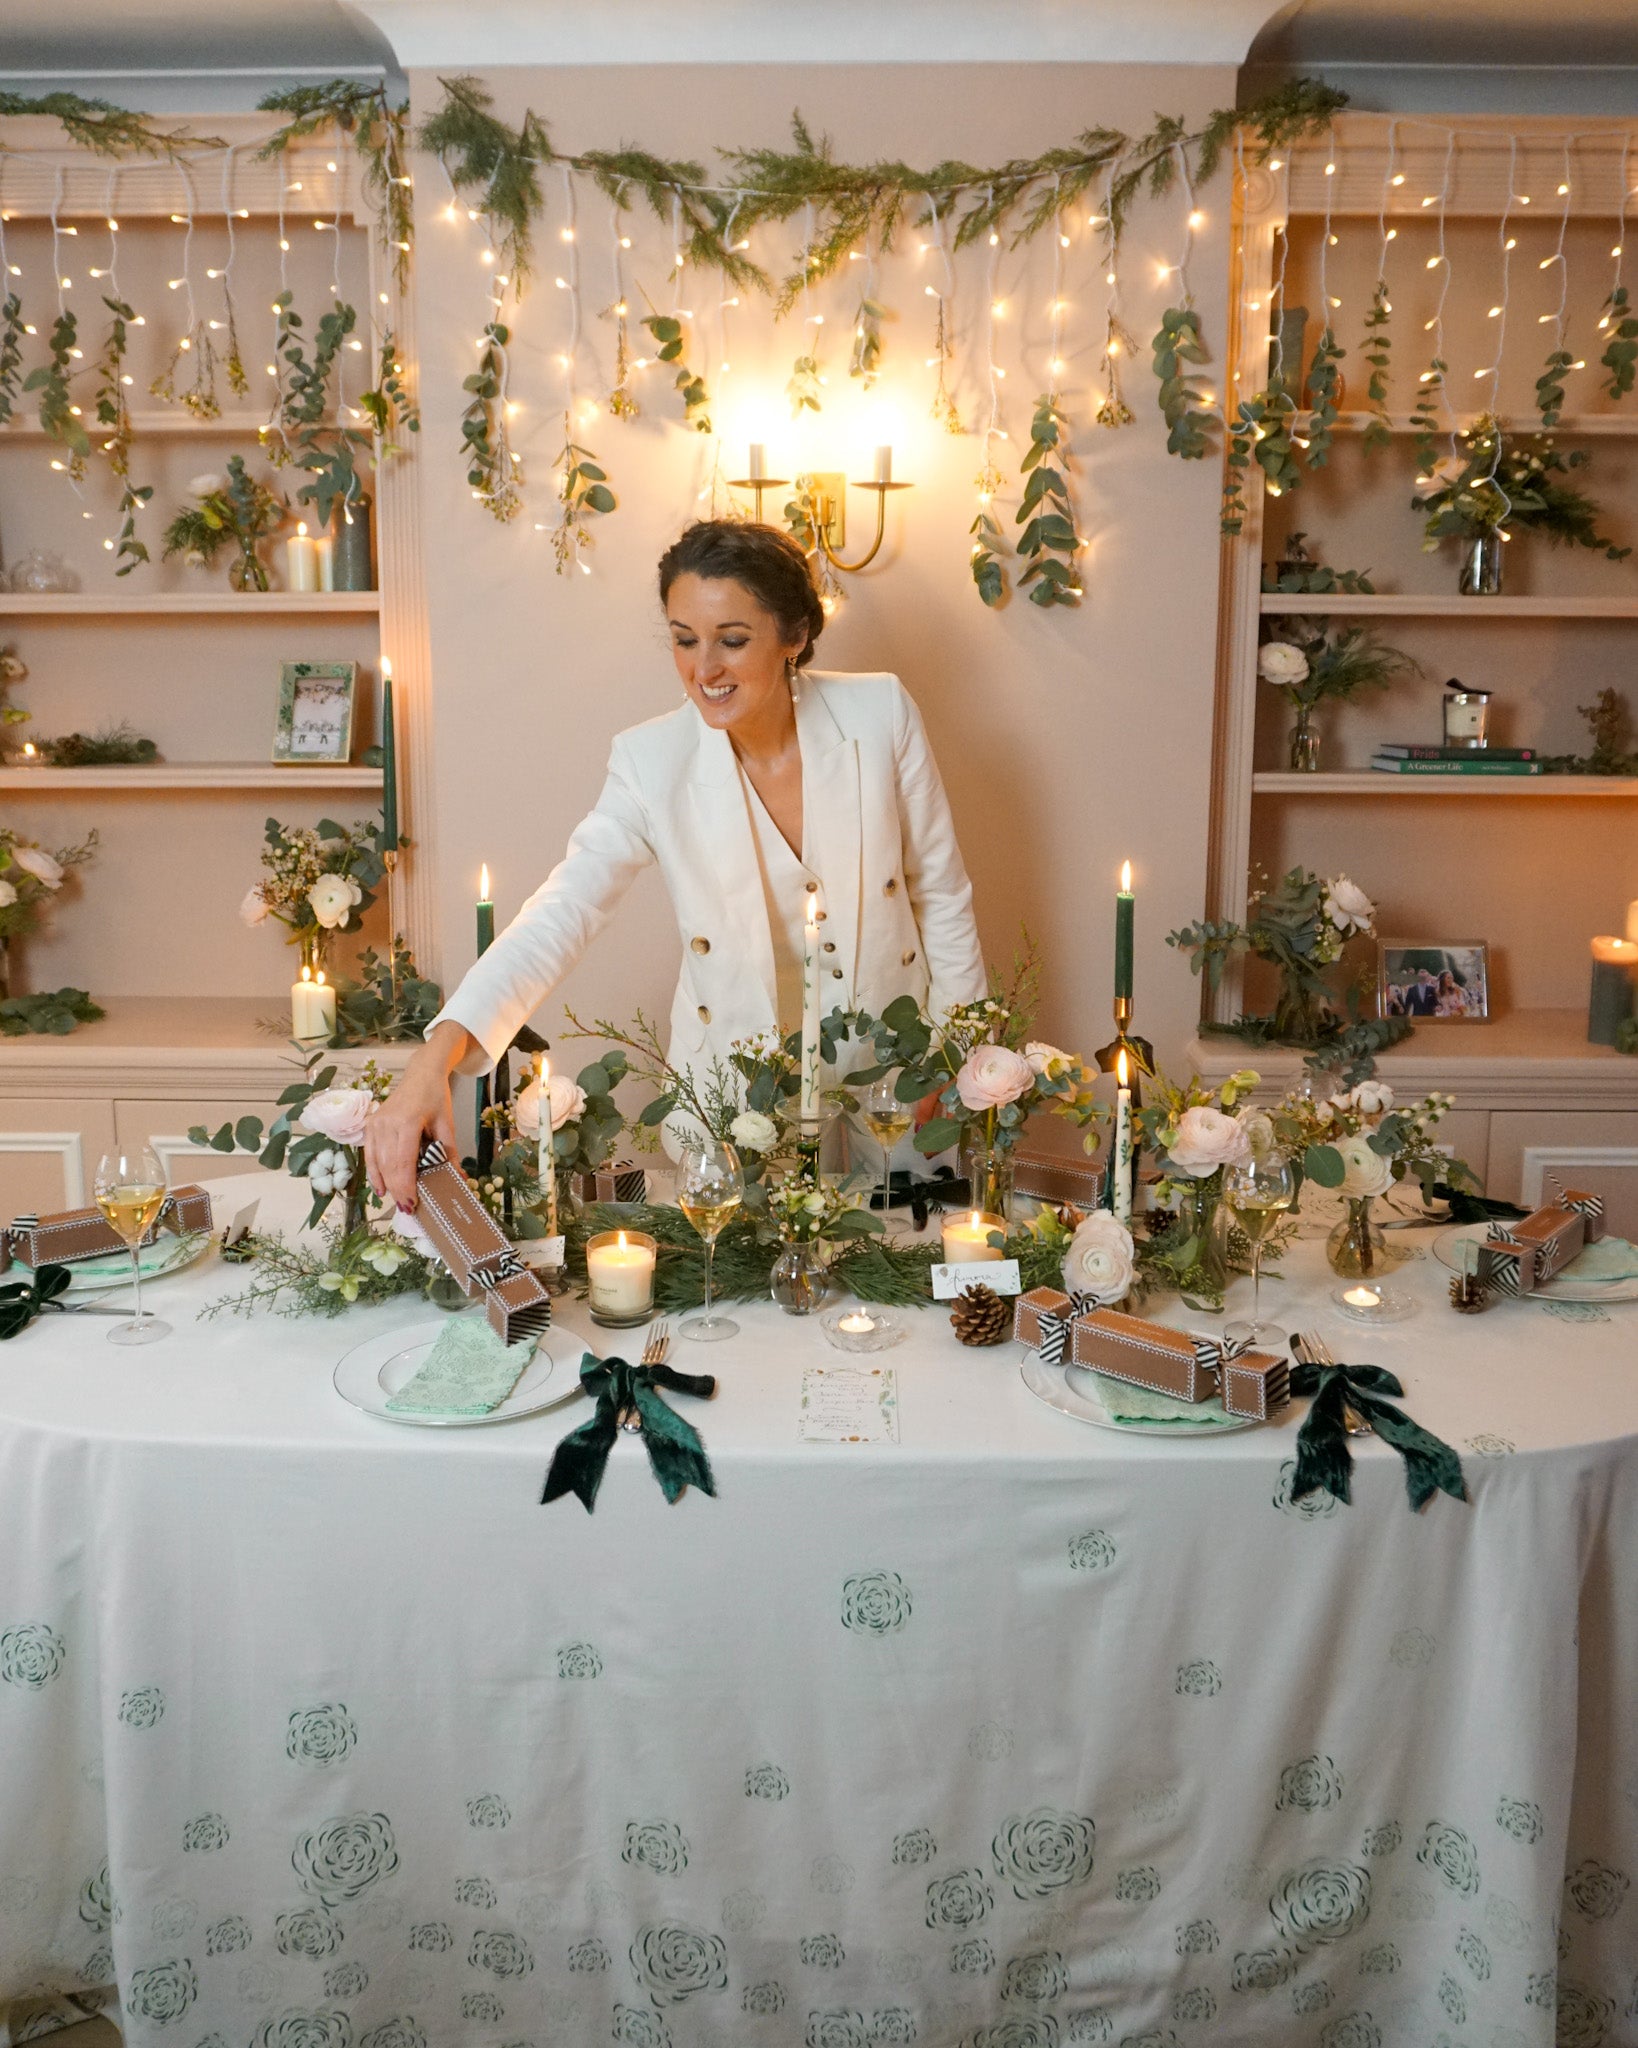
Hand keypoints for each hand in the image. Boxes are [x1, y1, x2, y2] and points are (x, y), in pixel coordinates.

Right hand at [365, 1027, 465, 1210]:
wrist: (421, 1074)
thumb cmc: (436, 1098)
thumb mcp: (447, 1124)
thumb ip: (449, 1153)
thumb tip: (459, 1179)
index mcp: (407, 1122)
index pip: (404, 1162)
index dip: (406, 1185)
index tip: (412, 1203)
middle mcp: (387, 1124)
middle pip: (389, 1165)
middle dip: (398, 1190)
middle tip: (408, 1209)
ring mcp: (376, 1124)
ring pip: (378, 1162)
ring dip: (387, 1184)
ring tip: (397, 1202)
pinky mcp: (370, 1125)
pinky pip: (369, 1154)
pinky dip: (374, 1172)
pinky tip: (380, 1188)